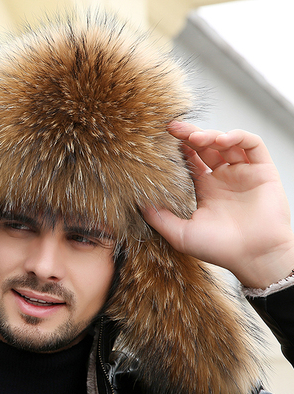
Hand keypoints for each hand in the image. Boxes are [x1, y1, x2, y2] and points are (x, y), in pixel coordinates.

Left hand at [143, 121, 293, 287]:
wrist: (254, 259)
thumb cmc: (220, 250)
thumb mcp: (180, 234)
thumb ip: (158, 218)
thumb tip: (136, 203)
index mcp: (206, 190)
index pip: (191, 160)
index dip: (179, 148)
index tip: (161, 140)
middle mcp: (224, 179)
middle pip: (206, 147)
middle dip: (190, 135)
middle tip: (173, 128)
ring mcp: (243, 174)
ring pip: (227, 142)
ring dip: (211, 135)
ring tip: (195, 138)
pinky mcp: (263, 171)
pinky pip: (252, 145)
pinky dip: (238, 136)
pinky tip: (222, 140)